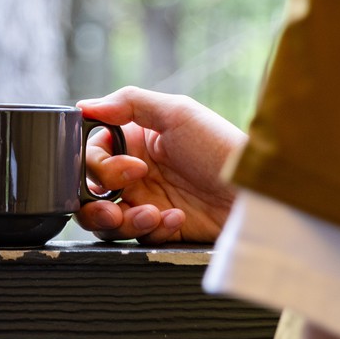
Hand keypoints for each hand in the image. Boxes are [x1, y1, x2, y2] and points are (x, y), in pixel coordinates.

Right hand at [77, 86, 243, 243]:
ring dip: (121, 220)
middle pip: (89, 191)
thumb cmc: (220, 148)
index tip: (129, 167)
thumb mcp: (178, 112)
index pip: (91, 154)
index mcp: (134, 140)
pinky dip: (153, 229)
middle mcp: (135, 171)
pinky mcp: (160, 228)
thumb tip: (84, 106)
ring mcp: (145, 201)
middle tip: (121, 201)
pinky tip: (177, 219)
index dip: (99, 165)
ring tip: (150, 215)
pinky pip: (137, 236)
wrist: (255, 193)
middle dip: (97, 201)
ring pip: (104, 220)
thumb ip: (129, 102)